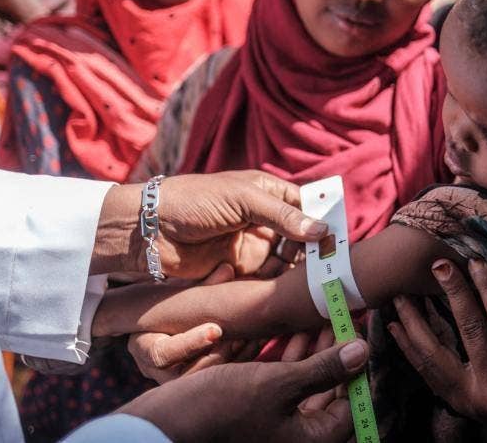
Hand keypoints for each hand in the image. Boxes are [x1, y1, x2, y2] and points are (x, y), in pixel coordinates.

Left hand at [92, 170, 327, 277]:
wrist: (147, 230)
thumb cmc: (193, 201)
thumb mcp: (242, 200)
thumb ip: (282, 215)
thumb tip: (321, 231)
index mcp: (266, 192)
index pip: (305, 205)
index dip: (323, 221)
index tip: (339, 239)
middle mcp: (264, 219)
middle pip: (302, 236)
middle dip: (316, 251)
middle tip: (331, 268)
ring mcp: (253, 245)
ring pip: (289, 260)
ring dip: (300, 271)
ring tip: (316, 284)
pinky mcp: (240, 270)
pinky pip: (268, 279)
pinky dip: (280, 285)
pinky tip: (293, 294)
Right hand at [117, 339, 368, 442]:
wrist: (160, 428)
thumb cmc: (220, 409)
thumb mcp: (277, 384)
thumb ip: (323, 369)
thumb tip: (362, 352)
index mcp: (309, 440)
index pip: (350, 407)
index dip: (355, 369)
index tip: (356, 333)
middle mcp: (293, 438)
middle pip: (327, 395)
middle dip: (332, 355)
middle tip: (337, 318)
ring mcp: (272, 429)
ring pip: (302, 388)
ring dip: (309, 354)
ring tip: (315, 318)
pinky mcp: (252, 417)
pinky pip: (278, 389)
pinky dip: (285, 363)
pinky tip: (286, 333)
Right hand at [126, 264, 262, 382]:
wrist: (166, 324)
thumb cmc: (168, 305)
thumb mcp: (178, 294)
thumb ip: (201, 286)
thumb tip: (227, 270)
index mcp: (144, 347)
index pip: (162, 354)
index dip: (190, 343)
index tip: (217, 329)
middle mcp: (158, 371)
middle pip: (186, 374)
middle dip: (217, 356)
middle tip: (239, 337)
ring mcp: (177, 381)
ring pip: (205, 381)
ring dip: (232, 360)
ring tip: (252, 339)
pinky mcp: (197, 383)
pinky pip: (219, 380)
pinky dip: (239, 362)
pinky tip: (256, 344)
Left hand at [387, 259, 486, 436]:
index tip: (477, 262)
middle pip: (470, 334)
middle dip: (454, 296)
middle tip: (439, 264)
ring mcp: (469, 399)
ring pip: (436, 355)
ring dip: (415, 322)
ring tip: (402, 292)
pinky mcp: (453, 402)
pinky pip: (425, 372)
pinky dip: (408, 347)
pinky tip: (394, 324)